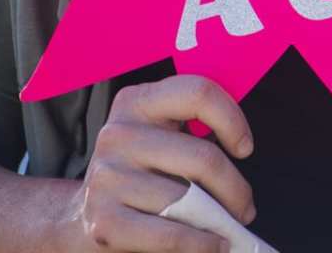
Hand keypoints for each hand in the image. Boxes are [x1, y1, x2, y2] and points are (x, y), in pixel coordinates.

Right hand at [74, 75, 256, 251]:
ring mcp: (107, 177)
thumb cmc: (141, 174)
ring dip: (220, 220)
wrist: (87, 215)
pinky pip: (170, 235)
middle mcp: (117, 134)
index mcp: (136, 102)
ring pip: (189, 199)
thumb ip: (194, 131)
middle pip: (203, 157)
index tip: (244, 148)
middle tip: (244, 207)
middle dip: (236, 189)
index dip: (233, 120)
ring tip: (227, 228)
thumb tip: (244, 149)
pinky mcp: (104, 220)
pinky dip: (201, 244)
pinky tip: (213, 245)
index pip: (198, 93)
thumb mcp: (160, 136)